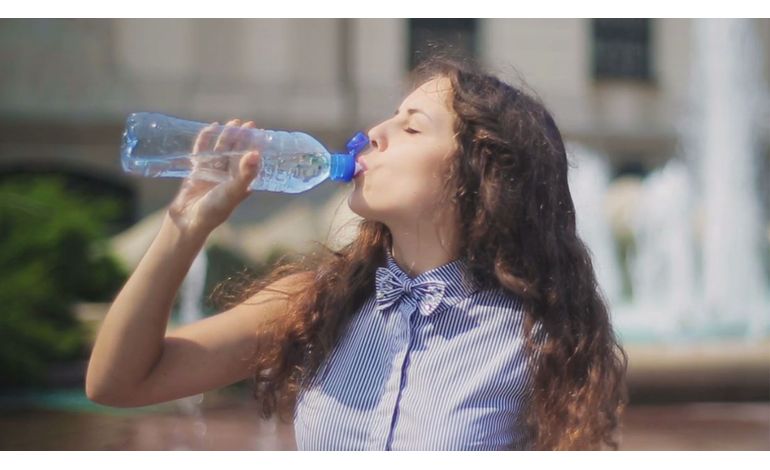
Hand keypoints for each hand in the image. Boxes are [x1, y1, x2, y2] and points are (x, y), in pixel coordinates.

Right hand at [167, 119, 261, 237]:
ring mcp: (213, 173)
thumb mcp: (233, 191)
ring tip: (233, 123)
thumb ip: (245, 174)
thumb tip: (257, 154)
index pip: (250, 161)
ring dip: (227, 137)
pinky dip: (206, 140)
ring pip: (221, 150)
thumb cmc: (215, 209)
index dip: (256, 147)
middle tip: (249, 124)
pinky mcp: (198, 172)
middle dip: (243, 139)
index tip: (262, 133)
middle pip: (237, 153)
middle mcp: (228, 177)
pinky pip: (202, 152)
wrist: (189, 220)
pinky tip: (211, 127)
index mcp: (240, 182)